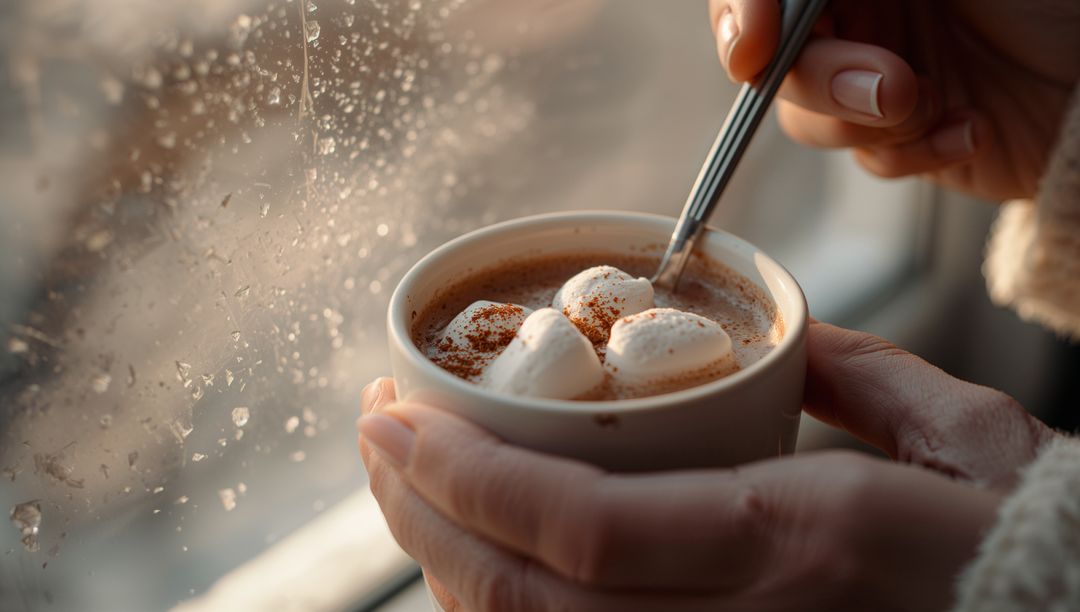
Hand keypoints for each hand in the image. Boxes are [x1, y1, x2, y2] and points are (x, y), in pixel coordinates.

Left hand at [358, 322, 1055, 610]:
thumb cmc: (1024, 533)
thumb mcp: (952, 431)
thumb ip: (845, 373)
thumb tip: (768, 334)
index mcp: (797, 538)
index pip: (582, 528)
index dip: (465, 478)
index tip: (395, 413)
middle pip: (528, 598)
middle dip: (422, 515)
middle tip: (373, 433)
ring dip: (447, 564)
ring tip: (402, 487)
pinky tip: (474, 561)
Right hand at [708, 0, 1079, 200]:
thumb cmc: (1050, 4)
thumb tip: (777, 11)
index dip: (741, 16)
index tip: (751, 52)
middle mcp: (859, 19)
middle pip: (775, 61)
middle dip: (822, 81)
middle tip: (891, 88)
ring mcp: (875, 80)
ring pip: (810, 119)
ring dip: (865, 123)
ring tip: (935, 104)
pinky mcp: (904, 140)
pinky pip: (870, 161)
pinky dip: (913, 155)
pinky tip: (969, 129)